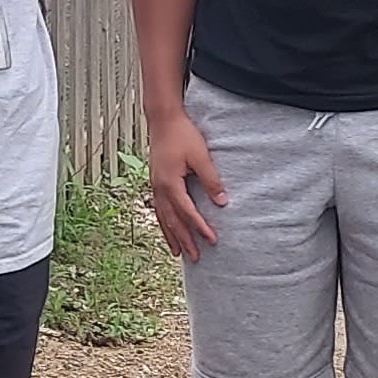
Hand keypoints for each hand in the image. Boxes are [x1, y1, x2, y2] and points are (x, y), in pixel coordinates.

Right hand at [146, 110, 227, 258]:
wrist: (163, 120)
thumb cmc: (182, 135)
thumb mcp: (200, 156)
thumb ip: (211, 180)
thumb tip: (222, 202)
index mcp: (170, 183)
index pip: (187, 212)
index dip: (200, 228)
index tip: (212, 240)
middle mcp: (160, 188)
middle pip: (173, 221)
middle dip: (185, 240)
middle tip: (196, 258)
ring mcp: (155, 186)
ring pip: (163, 217)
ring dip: (172, 236)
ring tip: (179, 253)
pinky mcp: (156, 182)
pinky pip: (159, 209)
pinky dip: (164, 223)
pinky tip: (168, 229)